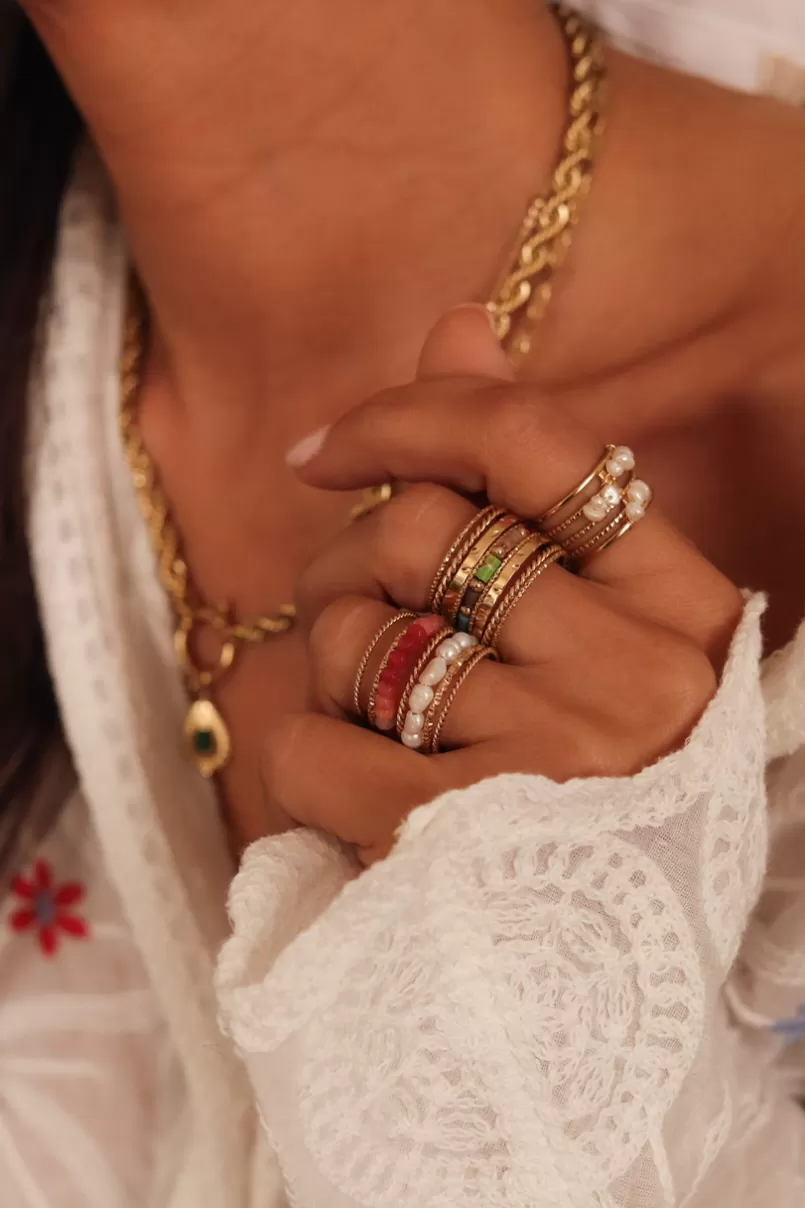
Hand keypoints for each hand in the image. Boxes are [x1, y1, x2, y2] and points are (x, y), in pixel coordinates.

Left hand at [258, 307, 742, 864]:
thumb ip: (526, 468)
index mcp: (681, 600)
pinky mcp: (469, 846)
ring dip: (335, 663)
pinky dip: (301, 751)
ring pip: (357, 638)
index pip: (531, 442)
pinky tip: (346, 775)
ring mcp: (558, 760)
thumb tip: (458, 324)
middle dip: (348, 561)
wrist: (614, 957)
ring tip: (383, 709)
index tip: (324, 452)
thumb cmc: (605, 758)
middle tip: (355, 608)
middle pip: (416, 533)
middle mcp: (636, 671)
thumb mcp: (598, 613)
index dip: (407, 417)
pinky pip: (313, 748)